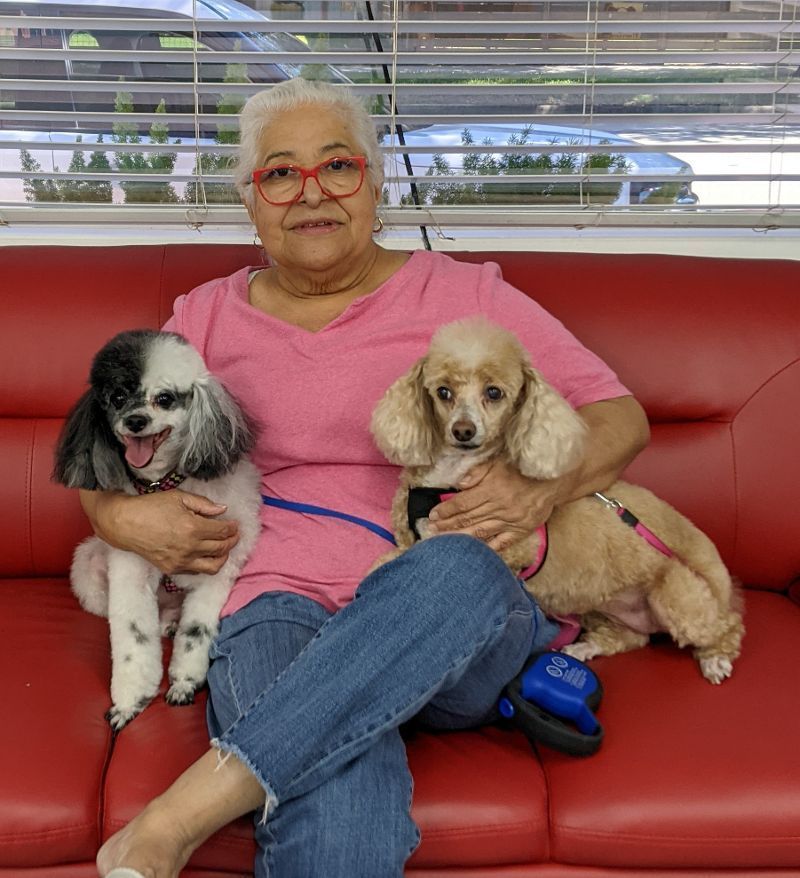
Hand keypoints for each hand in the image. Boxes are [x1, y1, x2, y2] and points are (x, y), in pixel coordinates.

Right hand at [87, 489, 240, 575]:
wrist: (125, 524)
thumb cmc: (151, 507)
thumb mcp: (179, 497)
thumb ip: (204, 504)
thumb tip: (222, 510)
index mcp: (193, 528)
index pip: (223, 532)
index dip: (232, 528)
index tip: (235, 524)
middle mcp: (189, 548)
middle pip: (221, 549)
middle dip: (232, 541)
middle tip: (234, 535)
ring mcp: (181, 561)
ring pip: (213, 566)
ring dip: (223, 557)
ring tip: (224, 548)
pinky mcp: (172, 569)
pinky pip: (196, 571)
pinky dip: (205, 564)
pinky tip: (206, 554)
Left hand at [427, 459, 566, 551]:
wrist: (553, 479)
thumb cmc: (523, 468)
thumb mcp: (498, 462)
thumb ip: (477, 472)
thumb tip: (459, 485)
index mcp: (492, 489)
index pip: (463, 503)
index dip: (446, 510)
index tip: (433, 515)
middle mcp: (499, 507)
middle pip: (468, 519)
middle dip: (447, 525)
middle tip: (431, 530)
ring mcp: (510, 521)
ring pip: (480, 532)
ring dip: (460, 537)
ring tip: (443, 542)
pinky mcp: (521, 530)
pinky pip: (502, 542)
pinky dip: (487, 548)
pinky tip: (474, 553)